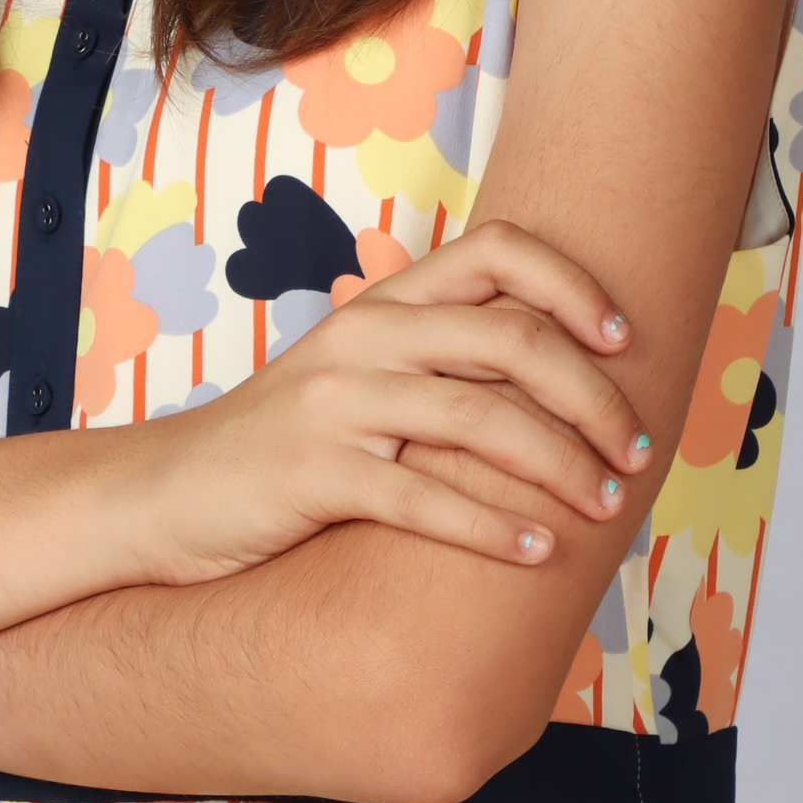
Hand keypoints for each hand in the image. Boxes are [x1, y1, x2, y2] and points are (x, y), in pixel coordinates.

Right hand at [130, 218, 649, 581]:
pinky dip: (493, 528)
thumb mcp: (355, 375)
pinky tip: (537, 553)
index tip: (624, 342)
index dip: (575, 286)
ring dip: (562, 467)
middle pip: (512, 339)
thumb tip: (559, 371)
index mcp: (382, 302)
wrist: (164, 495)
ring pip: (481, 420)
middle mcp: (364, 337)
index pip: (497, 249)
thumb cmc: (282, 441)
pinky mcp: (313, 475)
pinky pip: (425, 500)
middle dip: (595, 397)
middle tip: (638, 450)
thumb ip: (436, 358)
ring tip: (605, 507)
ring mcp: (335, 404)